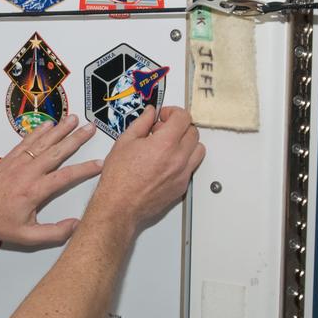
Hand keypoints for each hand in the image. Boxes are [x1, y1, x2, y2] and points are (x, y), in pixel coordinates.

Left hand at [0, 115, 101, 246]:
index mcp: (34, 191)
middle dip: (75, 139)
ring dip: (60, 129)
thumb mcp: (26, 236)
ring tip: (74, 118)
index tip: (100, 163)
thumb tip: (76, 224)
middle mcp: (28, 172)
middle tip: (91, 127)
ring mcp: (18, 162)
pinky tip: (49, 123)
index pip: (65, 176)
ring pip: (43, 142)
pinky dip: (38, 131)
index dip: (84, 169)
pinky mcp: (9, 158)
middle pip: (57, 152)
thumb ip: (53, 233)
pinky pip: (27, 141)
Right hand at [89, 106, 204, 234]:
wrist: (120, 205)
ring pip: (198, 149)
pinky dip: (184, 160)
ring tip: (169, 146)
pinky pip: (191, 167)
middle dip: (179, 126)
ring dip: (186, 143)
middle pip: (193, 132)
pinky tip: (167, 162)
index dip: (172, 112)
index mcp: (165, 144)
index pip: (183, 117)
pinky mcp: (181, 186)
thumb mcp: (125, 142)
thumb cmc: (119, 178)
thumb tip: (150, 113)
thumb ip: (141, 123)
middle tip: (162, 130)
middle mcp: (178, 158)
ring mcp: (182, 174)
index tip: (163, 116)